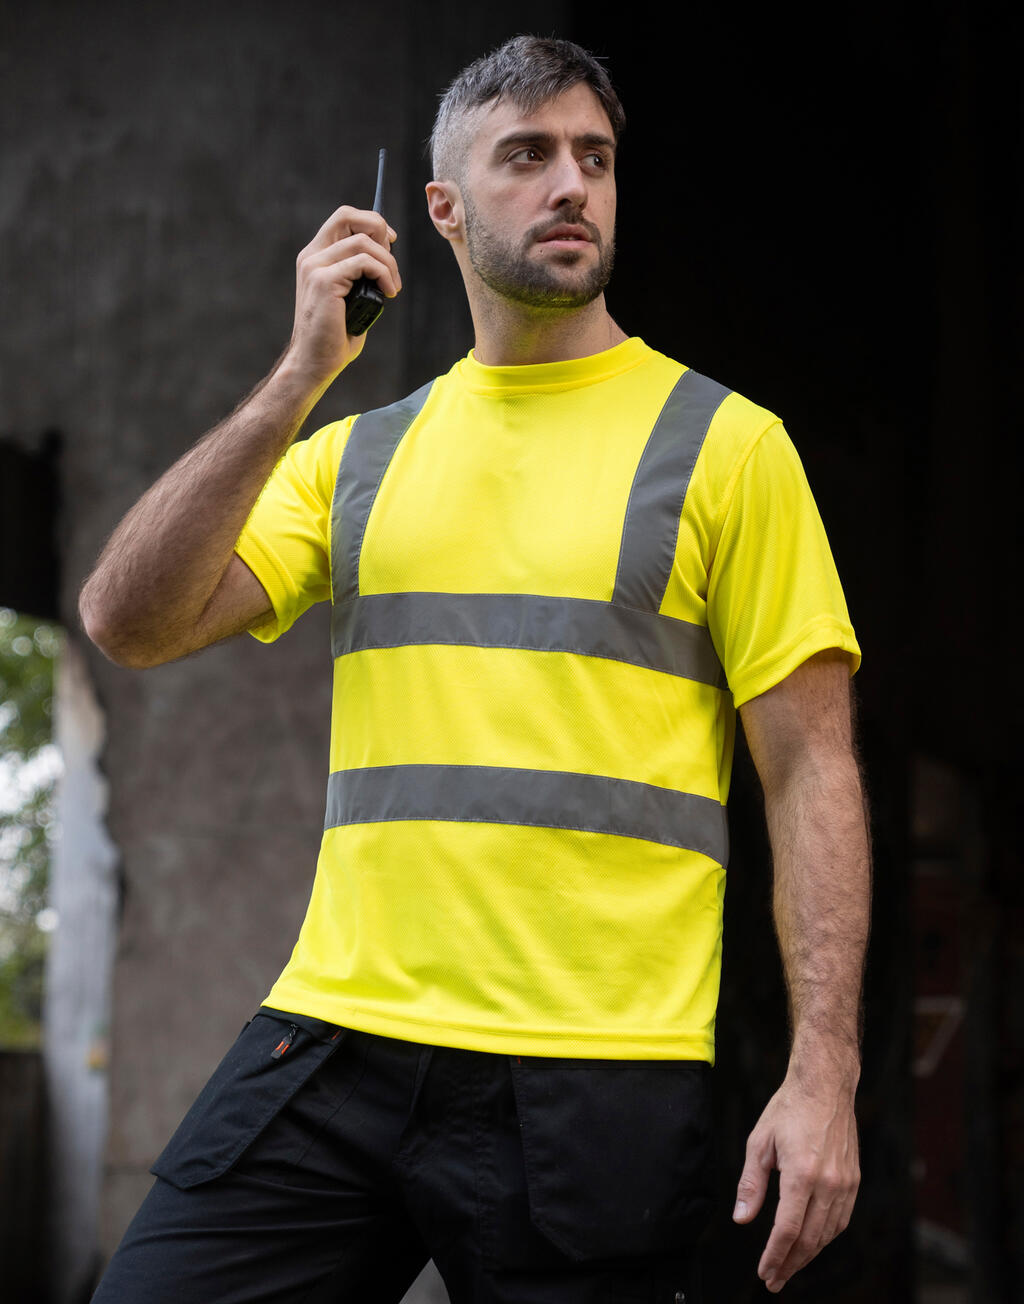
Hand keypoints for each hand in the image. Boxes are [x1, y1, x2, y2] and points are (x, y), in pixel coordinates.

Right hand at [287, 205, 401, 384]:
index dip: (371, 223)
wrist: (315, 362)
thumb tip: (386, 255)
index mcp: (316, 256)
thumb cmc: (335, 335)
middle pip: (348, 215)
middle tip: (391, 263)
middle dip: (379, 230)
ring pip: (363, 241)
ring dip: (388, 262)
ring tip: (393, 287)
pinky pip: (364, 263)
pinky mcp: (324, 281)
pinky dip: (384, 274)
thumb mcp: (350, 295)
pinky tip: (389, 293)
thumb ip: (360, 272)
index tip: (390, 244)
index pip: (344, 218)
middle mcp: (312, 256)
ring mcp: (315, 266)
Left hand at [733, 1072, 859, 1292]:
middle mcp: (828, 1182)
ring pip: (827, 1234)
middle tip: (774, 1280)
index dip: (775, 1256)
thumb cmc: (789, 1109)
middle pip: (809, 1239)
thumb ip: (751, 1184)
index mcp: (802, 1173)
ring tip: (789, 1266)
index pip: (787, 1229)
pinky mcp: (854, 1180)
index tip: (764, 1272)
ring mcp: (845, 1183)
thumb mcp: (759, 1142)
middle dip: (790, 1264)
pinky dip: (825, 1237)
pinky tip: (811, 1242)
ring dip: (808, 1255)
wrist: (825, 1086)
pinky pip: (841, 1220)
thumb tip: (741, 1219)